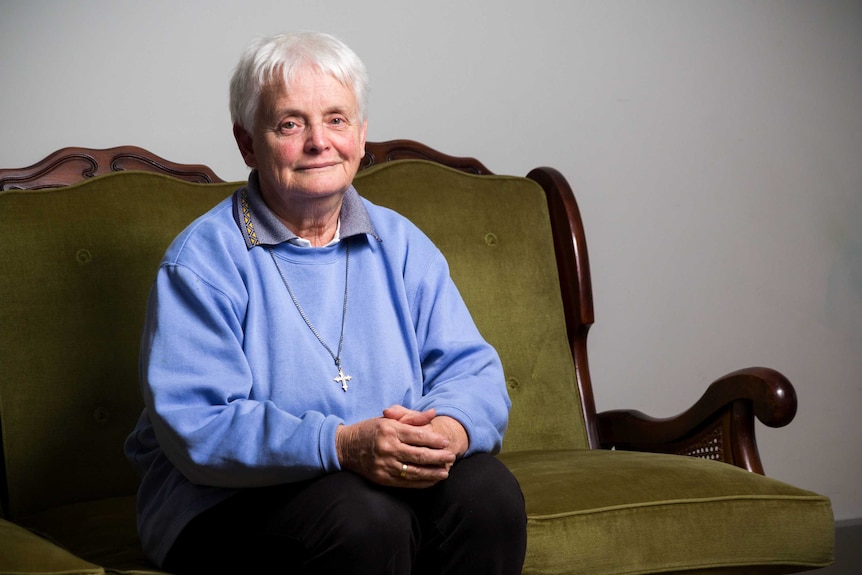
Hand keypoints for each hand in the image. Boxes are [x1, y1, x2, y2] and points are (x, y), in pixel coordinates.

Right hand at [336, 407, 454, 487]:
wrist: (344, 447)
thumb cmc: (369, 430)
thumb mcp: (388, 419)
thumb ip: (412, 417)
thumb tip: (433, 413)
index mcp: (390, 430)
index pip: (419, 436)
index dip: (435, 440)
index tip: (446, 443)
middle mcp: (388, 448)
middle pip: (420, 455)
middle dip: (438, 457)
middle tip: (451, 457)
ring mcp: (385, 465)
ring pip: (415, 471)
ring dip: (433, 472)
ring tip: (446, 472)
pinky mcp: (382, 478)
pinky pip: (406, 482)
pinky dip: (421, 482)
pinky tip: (431, 480)